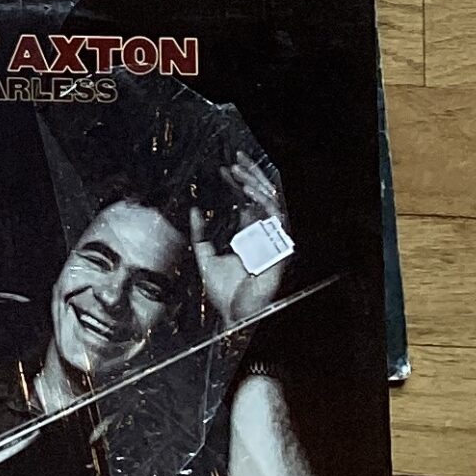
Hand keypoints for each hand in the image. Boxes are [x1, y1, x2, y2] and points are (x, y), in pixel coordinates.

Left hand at [190, 150, 290, 331]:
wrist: (235, 316)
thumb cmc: (224, 293)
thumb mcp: (205, 257)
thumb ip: (200, 234)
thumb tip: (194, 209)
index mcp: (249, 235)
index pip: (248, 202)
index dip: (238, 184)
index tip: (223, 169)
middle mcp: (264, 235)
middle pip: (262, 197)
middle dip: (251, 175)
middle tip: (235, 159)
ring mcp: (273, 240)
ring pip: (273, 202)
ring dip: (257, 184)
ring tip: (239, 171)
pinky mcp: (281, 248)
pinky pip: (278, 218)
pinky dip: (264, 203)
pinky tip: (249, 191)